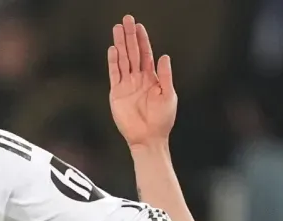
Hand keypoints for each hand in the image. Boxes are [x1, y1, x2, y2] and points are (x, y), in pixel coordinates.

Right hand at [108, 15, 174, 148]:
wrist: (148, 138)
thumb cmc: (161, 121)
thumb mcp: (169, 96)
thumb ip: (166, 76)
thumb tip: (164, 57)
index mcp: (151, 78)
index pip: (145, 54)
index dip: (142, 40)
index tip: (139, 26)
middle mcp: (138, 79)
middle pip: (132, 52)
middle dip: (129, 36)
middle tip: (126, 20)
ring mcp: (127, 85)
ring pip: (123, 60)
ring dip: (120, 44)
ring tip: (117, 29)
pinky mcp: (117, 93)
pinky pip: (114, 74)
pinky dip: (113, 62)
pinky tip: (113, 50)